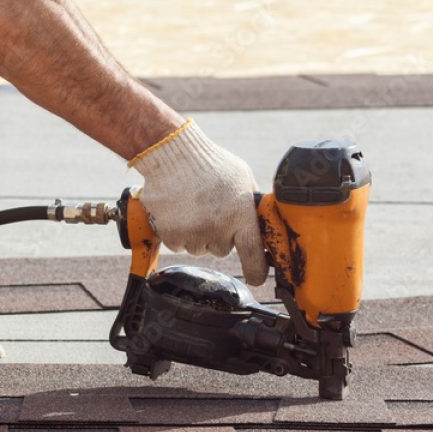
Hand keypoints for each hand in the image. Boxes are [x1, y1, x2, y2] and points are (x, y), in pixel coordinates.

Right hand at [129, 120, 268, 285]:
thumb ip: (251, 204)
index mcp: (240, 215)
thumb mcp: (242, 178)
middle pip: (222, 250)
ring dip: (197, 234)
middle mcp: (218, 228)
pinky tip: (178, 210)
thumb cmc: (210, 163)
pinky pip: (179, 245)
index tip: (257, 278)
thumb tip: (261, 222)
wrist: (172, 153)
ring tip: (193, 207)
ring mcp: (193, 233)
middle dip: (218, 236)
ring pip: (199, 248)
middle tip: (212, 211)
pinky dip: (178, 233)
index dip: (256, 270)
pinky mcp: (171, 235)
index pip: (253, 254)